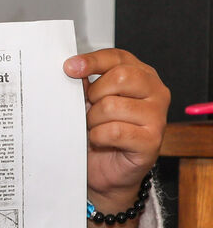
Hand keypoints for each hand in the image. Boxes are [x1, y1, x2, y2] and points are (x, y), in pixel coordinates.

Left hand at [63, 48, 168, 204]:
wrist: (106, 170)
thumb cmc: (101, 131)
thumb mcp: (91, 101)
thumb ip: (86, 83)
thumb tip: (72, 68)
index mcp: (141, 75)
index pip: (117, 57)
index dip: (92, 61)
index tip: (70, 68)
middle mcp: (155, 92)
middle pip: (120, 77)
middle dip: (95, 94)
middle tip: (89, 109)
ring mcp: (157, 117)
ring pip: (112, 106)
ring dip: (94, 119)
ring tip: (95, 127)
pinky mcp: (152, 141)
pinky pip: (114, 131)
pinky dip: (98, 136)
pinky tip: (99, 140)